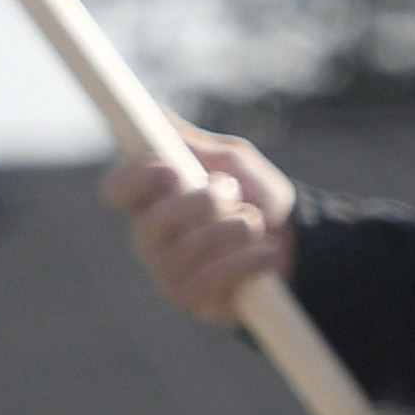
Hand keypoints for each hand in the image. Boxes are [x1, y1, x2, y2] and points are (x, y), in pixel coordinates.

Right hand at [104, 130, 298, 327]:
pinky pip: (213, 279)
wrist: (297, 246)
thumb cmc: (255, 197)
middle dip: (204, 203)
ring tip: (255, 223)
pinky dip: (246, 261)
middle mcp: (150, 236)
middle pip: (155, 221)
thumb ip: (192, 143)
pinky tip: (265, 253)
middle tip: (232, 192)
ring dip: (234, 229)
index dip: (136, 178)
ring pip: (189, 248)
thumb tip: (154, 113)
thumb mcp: (230, 160)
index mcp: (151, 196)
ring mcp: (168, 272)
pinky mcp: (192, 301)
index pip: (116, 187)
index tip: (172, 171)